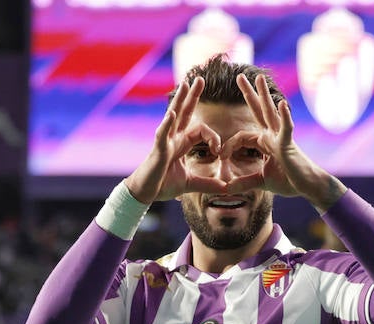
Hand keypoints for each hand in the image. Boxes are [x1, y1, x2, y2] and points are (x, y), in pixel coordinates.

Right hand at [125, 79, 232, 203]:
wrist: (147, 193)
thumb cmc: (164, 185)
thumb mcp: (191, 184)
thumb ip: (208, 184)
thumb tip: (227, 188)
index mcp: (182, 143)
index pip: (201, 130)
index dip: (213, 138)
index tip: (218, 151)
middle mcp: (173, 138)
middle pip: (185, 112)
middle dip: (193, 96)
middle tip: (200, 78)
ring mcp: (164, 141)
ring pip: (173, 116)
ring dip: (180, 100)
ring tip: (185, 84)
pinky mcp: (158, 150)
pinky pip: (162, 134)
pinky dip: (167, 125)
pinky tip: (172, 114)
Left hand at [230, 73, 342, 208]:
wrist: (307, 187)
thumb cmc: (289, 181)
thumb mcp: (261, 182)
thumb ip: (244, 182)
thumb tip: (227, 188)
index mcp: (265, 143)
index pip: (241, 137)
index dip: (229, 146)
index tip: (221, 156)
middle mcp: (272, 136)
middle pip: (258, 111)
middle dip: (248, 93)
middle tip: (239, 76)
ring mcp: (280, 137)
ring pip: (270, 112)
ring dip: (264, 95)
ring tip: (259, 78)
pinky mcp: (289, 144)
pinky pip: (286, 128)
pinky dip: (285, 116)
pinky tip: (282, 104)